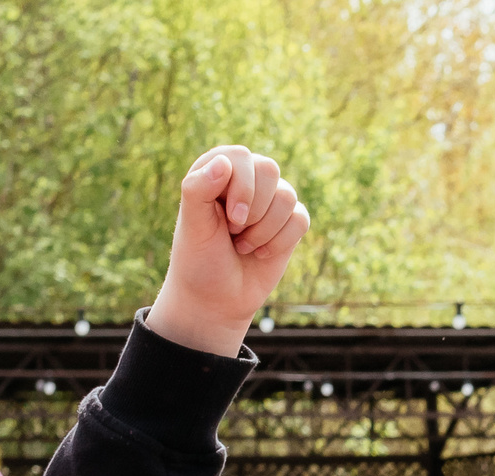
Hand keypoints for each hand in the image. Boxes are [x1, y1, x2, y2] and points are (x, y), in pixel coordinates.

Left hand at [149, 146, 309, 357]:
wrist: (217, 298)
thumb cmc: (199, 259)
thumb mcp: (193, 224)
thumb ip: (198, 188)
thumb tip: (224, 162)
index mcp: (216, 170)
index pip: (240, 157)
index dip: (241, 187)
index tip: (230, 219)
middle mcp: (245, 180)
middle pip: (269, 170)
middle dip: (255, 209)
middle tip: (235, 231)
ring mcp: (269, 201)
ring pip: (287, 197)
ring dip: (265, 230)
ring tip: (243, 245)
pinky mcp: (289, 224)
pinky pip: (301, 219)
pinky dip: (281, 241)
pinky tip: (262, 253)